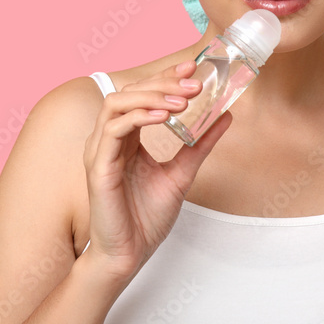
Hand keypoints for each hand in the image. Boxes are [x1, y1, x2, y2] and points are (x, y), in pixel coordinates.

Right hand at [82, 59, 230, 283]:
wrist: (128, 256)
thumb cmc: (145, 219)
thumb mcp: (181, 174)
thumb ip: (199, 144)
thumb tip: (225, 116)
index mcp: (126, 138)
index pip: (142, 95)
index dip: (165, 77)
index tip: (193, 68)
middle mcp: (110, 139)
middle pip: (130, 92)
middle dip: (162, 82)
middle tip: (194, 82)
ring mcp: (100, 151)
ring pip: (117, 103)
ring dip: (151, 96)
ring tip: (182, 100)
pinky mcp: (98, 167)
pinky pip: (113, 130)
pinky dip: (138, 117)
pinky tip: (163, 117)